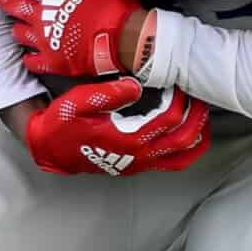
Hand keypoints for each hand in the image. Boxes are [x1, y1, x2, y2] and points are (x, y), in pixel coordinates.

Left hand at [0, 0, 146, 78]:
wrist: (124, 37)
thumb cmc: (116, 6)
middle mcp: (43, 16)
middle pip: (16, 7)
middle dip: (7, 1)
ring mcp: (45, 40)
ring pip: (19, 34)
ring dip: (19, 30)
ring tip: (20, 28)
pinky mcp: (52, 62)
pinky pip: (31, 61)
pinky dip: (30, 58)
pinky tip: (30, 57)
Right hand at [23, 78, 211, 176]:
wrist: (49, 149)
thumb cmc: (62, 123)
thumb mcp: (78, 102)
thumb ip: (108, 93)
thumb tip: (136, 85)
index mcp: (128, 139)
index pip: (168, 119)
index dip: (179, 99)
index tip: (178, 84)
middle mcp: (138, 156)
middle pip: (184, 139)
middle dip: (197, 116)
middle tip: (200, 96)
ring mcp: (139, 164)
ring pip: (183, 157)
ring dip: (198, 135)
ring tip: (202, 115)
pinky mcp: (137, 166)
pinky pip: (173, 163)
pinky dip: (188, 149)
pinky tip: (189, 134)